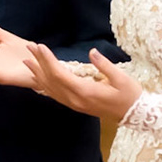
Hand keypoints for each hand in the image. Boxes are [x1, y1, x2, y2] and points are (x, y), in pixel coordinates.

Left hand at [20, 44, 141, 120]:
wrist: (134, 114)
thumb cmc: (130, 95)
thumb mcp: (121, 78)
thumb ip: (105, 65)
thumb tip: (92, 52)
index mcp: (85, 92)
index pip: (60, 74)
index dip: (48, 60)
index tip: (40, 46)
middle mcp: (76, 100)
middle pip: (51, 80)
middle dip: (39, 63)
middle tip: (29, 48)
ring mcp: (75, 104)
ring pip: (50, 89)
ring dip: (38, 74)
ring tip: (27, 61)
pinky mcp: (76, 106)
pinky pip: (55, 96)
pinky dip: (44, 85)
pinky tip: (39, 79)